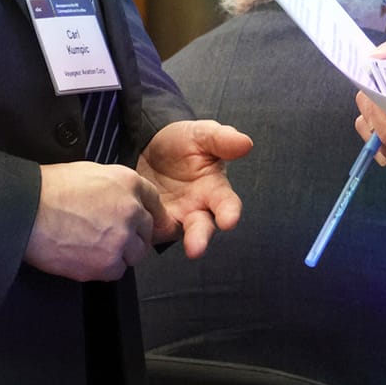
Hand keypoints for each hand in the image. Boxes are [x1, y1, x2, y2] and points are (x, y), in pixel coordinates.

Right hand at [24, 162, 170, 281]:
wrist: (26, 210)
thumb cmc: (48, 189)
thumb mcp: (89, 171)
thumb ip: (115, 186)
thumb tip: (123, 199)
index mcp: (127, 183)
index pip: (154, 201)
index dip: (146, 212)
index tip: (143, 222)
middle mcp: (131, 210)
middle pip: (147, 231)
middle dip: (132, 234)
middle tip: (108, 234)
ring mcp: (120, 239)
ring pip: (135, 254)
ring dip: (120, 253)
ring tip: (93, 245)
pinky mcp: (106, 264)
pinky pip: (117, 271)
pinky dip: (104, 267)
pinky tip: (85, 255)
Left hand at [136, 119, 252, 257]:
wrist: (148, 145)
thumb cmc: (182, 142)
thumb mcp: (201, 135)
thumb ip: (222, 139)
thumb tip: (245, 143)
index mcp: (214, 189)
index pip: (227, 205)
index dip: (229, 213)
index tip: (229, 220)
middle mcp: (197, 209)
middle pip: (203, 229)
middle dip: (200, 238)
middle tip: (196, 248)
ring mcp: (174, 218)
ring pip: (177, 236)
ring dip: (175, 244)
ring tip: (176, 249)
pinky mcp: (152, 222)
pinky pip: (149, 231)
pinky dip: (145, 232)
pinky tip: (140, 230)